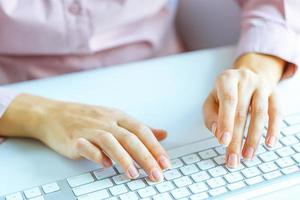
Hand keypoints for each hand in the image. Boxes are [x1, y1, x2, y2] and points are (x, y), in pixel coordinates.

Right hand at [0, 94, 170, 180]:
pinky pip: (87, 146)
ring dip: (123, 158)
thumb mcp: (115, 118)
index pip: (142, 131)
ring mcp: (90, 129)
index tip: (166, 163)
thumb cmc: (87, 118)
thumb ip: (139, 128)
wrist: (53, 114)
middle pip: (130, 138)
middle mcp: (106, 121)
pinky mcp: (74, 139)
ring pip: (110, 141)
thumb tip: (163, 134)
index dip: (155, 147)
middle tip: (156, 174)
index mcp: (118, 117)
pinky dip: (97, 155)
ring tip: (133, 174)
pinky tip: (105, 165)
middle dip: (145, 157)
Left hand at [203, 53, 284, 167]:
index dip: (226, 122)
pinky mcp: (275, 93)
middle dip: (237, 139)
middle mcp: (245, 79)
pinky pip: (276, 113)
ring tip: (248, 156)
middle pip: (241, 112)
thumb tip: (218, 133)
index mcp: (226, 79)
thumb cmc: (225, 93)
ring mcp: (262, 85)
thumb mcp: (211, 101)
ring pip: (260, 114)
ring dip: (253, 138)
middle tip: (233, 158)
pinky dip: (274, 129)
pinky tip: (269, 143)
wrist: (246, 77)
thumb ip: (211, 116)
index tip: (223, 142)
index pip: (228, 101)